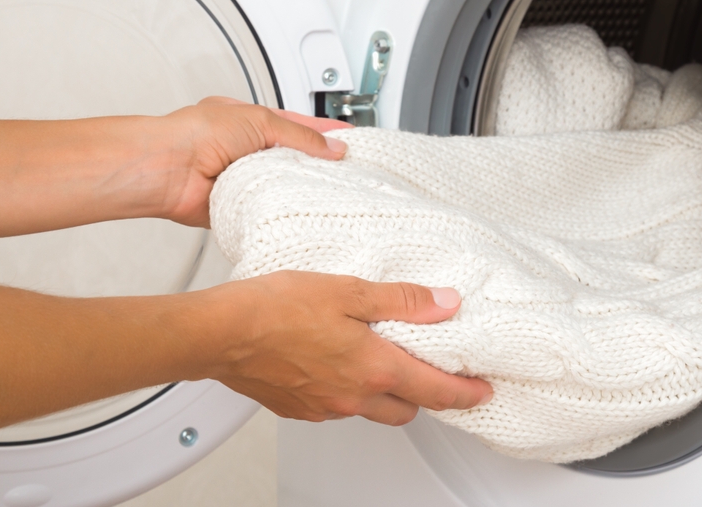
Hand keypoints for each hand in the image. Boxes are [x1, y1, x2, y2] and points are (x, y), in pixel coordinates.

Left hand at [157, 97, 349, 227]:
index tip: (352, 140)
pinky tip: (298, 206)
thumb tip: (331, 147)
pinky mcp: (239, 204)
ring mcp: (244, 177)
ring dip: (301, 185)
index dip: (327, 132)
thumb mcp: (260, 120)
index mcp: (252, 122)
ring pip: (284, 183)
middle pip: (294, 157)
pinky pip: (269, 206)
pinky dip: (282, 206)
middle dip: (319, 163)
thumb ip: (300, 135)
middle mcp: (248, 149)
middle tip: (349, 169)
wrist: (167, 169)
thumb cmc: (197, 134)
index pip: (299, 125)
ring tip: (329, 187)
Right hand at [204, 271, 493, 424]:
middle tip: (429, 371)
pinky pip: (335, 406)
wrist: (219, 333)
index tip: (482, 391)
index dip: (465, 393)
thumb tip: (445, 303)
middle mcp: (352, 396)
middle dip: (423, 395)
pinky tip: (333, 362)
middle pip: (406, 409)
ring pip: (369, 410)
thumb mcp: (349, 290)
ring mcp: (323, 407)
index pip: (435, 390)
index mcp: (373, 368)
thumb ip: (402, 301)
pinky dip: (346, 391)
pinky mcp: (297, 408)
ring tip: (376, 358)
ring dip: (382, 392)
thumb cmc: (275, 308)